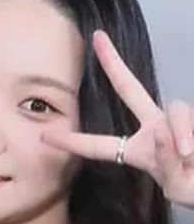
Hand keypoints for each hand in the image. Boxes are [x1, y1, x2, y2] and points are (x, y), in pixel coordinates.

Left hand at [41, 30, 193, 207]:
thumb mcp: (177, 185)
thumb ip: (168, 163)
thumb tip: (161, 132)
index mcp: (137, 151)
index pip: (98, 146)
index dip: (72, 141)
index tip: (44, 135)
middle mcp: (155, 129)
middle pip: (130, 89)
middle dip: (113, 62)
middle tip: (97, 38)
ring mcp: (178, 122)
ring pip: (175, 112)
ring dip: (178, 136)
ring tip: (187, 156)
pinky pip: (187, 121)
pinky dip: (187, 137)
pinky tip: (192, 153)